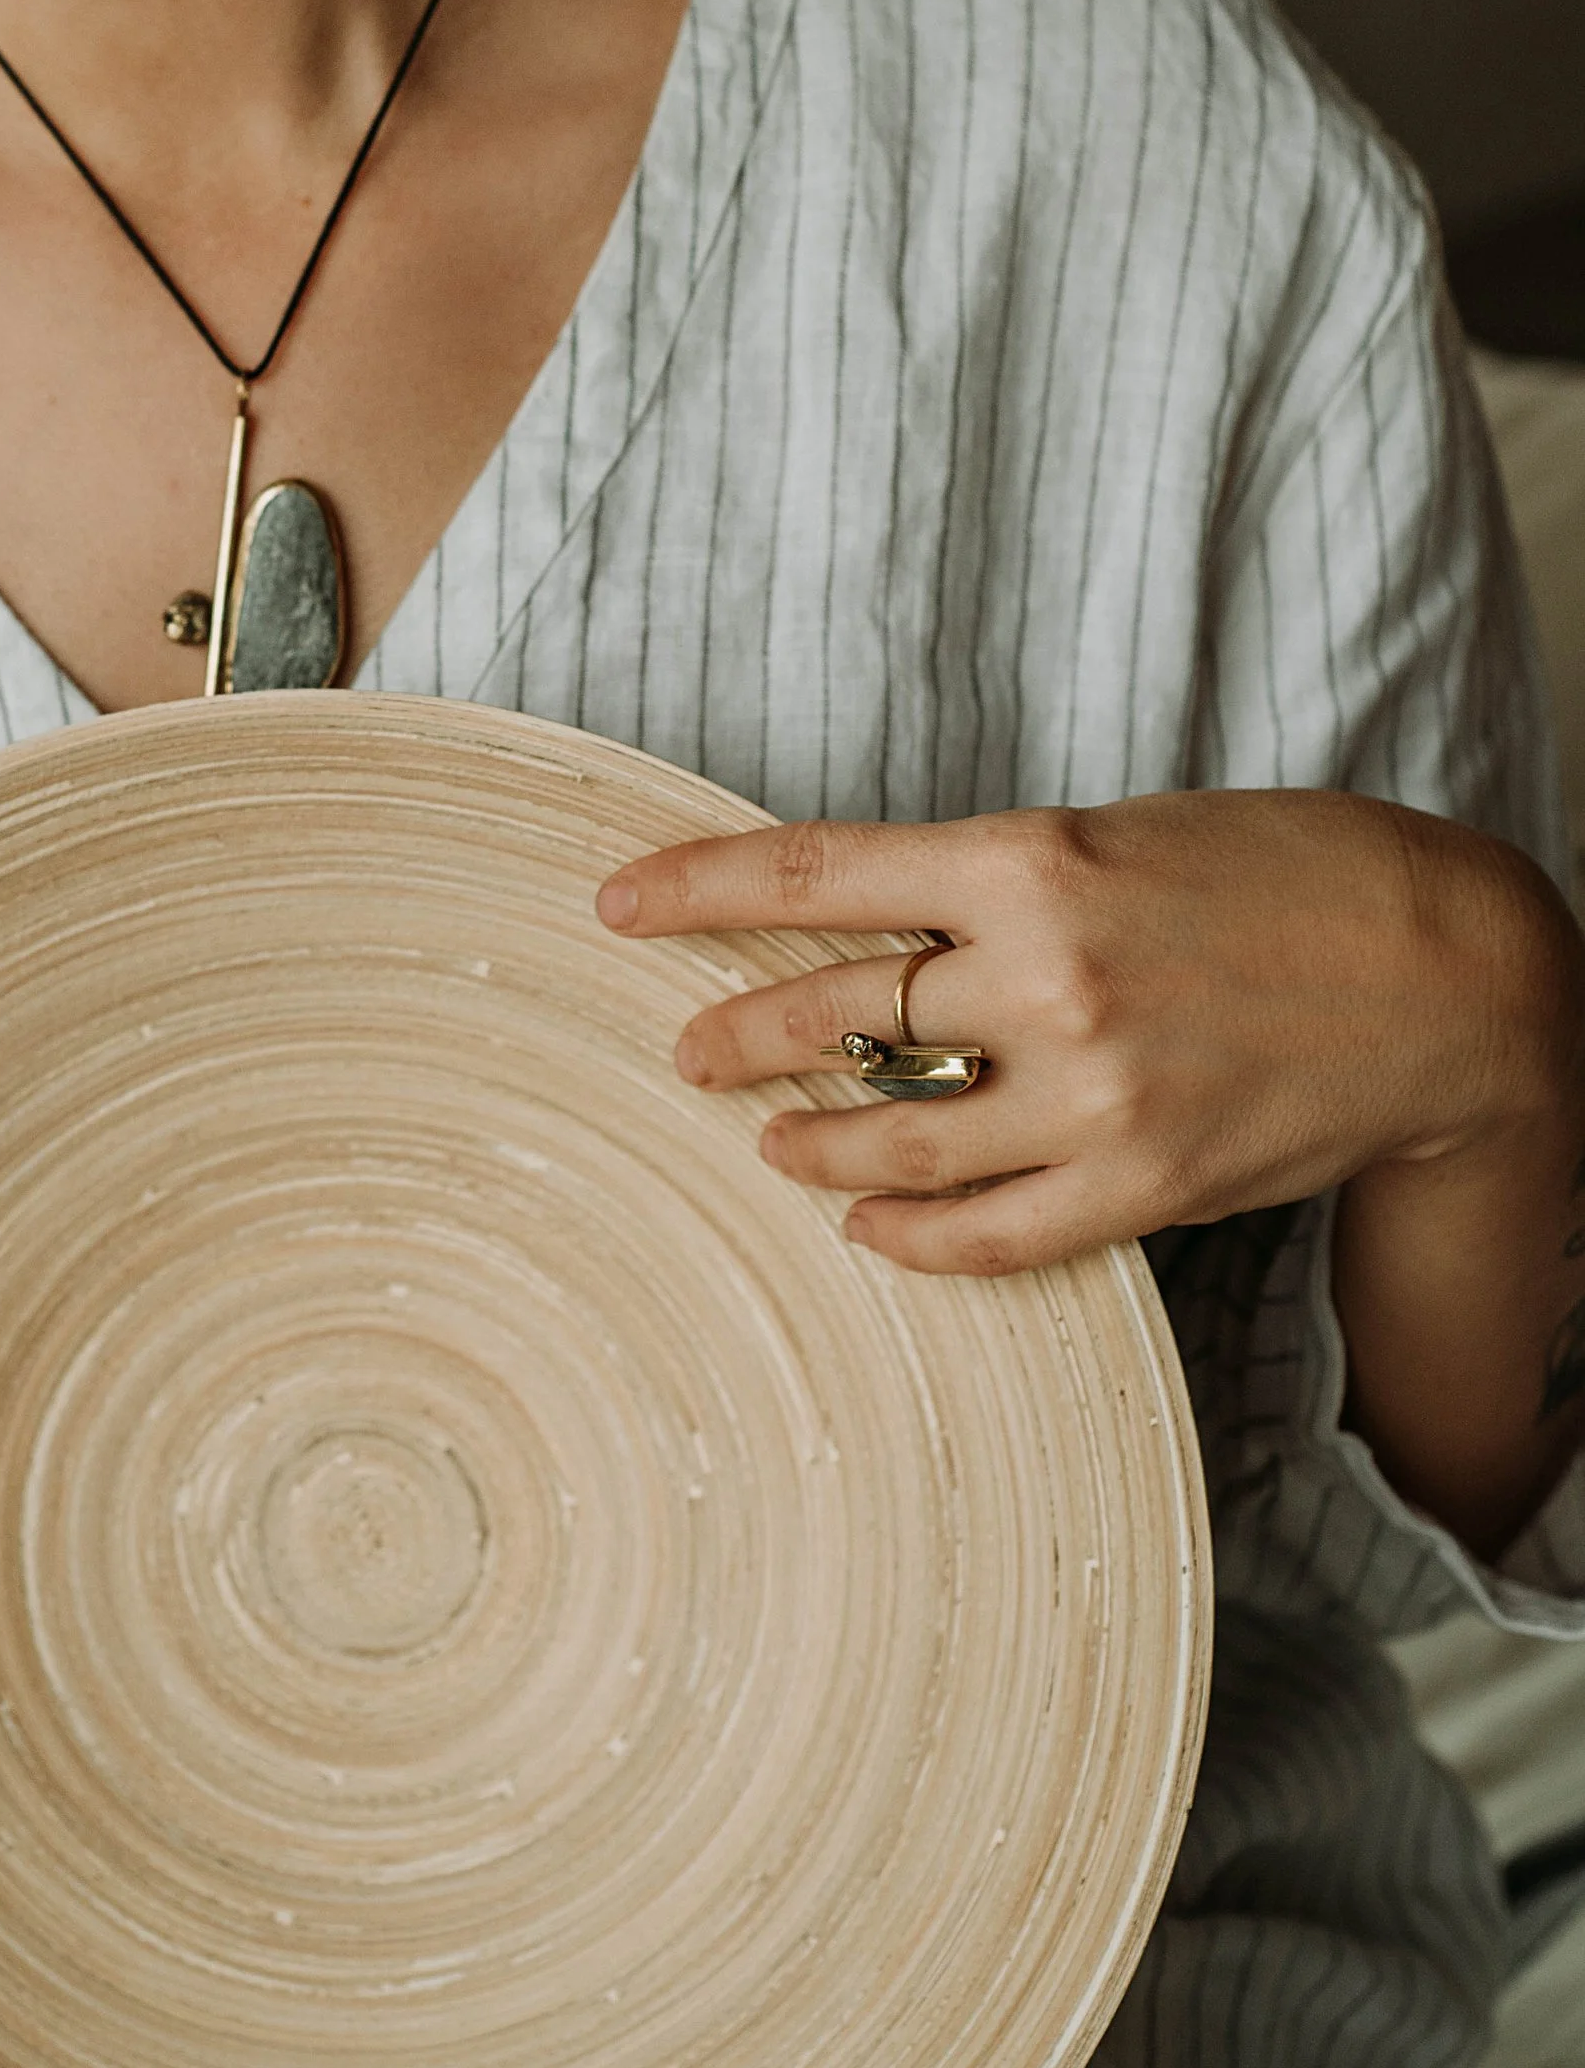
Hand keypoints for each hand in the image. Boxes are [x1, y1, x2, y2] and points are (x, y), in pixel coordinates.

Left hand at [597, 791, 1584, 1553]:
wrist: (1453, 979)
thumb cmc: (1284, 878)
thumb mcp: (1122, 835)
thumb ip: (995, 883)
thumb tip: (874, 931)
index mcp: (1032, 856)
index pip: (816, 873)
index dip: (696, 889)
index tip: (615, 904)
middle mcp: (1048, 975)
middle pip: (835, 1015)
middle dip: (736, 1037)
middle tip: (692, 1052)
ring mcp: (1094, 1092)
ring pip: (891, 1137)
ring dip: (810, 1144)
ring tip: (775, 1142)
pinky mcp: (1143, 1185)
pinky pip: (984, 1231)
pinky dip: (908, 1232)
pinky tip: (870, 1224)